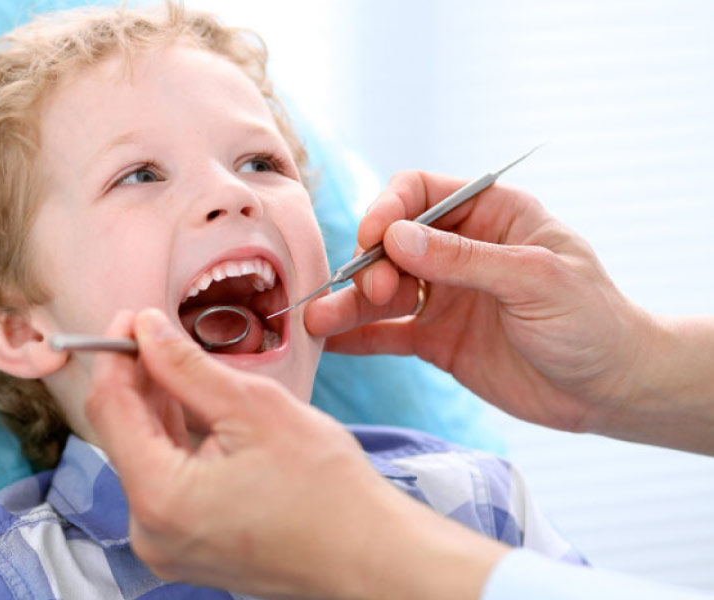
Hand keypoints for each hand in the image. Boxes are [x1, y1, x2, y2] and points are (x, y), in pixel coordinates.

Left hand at [85, 308, 505, 599]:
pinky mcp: (188, 547)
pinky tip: (196, 408)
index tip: (132, 318)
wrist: (370, 555)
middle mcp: (149, 531)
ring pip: (145, 456)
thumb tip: (146, 329)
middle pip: (123, 434)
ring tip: (182, 364)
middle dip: (138, 378)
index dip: (116, 355)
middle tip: (158, 332)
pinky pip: (166, 482)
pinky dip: (177, 441)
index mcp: (159, 497)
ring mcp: (167, 545)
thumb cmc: (328, 490)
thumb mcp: (255, 408)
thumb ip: (187, 366)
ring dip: (158, 407)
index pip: (109, 409)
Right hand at [305, 170, 654, 434]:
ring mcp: (445, 296)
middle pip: (392, 244)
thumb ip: (464, 259)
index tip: (372, 238)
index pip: (420, 193)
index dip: (388, 209)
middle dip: (371, 265)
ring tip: (318, 320)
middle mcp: (460, 250)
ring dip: (350, 303)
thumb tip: (395, 237)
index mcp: (490, 215)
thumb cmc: (592, 321)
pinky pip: (388, 333)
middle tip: (371, 293)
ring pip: (383, 290)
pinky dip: (358, 337)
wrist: (611, 390)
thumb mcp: (535, 280)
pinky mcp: (437, 339)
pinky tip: (329, 342)